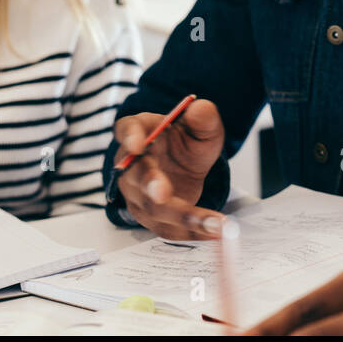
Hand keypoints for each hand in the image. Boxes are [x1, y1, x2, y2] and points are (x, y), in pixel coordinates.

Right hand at [112, 98, 225, 240]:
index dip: (130, 136)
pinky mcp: (150, 217)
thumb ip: (203, 117)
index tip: (137, 143)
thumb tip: (201, 108)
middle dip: (150, 185)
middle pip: (136, 176)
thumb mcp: (201, 127)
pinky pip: (167, 228)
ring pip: (153, 208)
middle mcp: (131, 164)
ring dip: (183, 218)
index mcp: (139, 131)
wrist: (183, 165)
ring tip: (215, 223)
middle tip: (163, 194)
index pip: (127, 129)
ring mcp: (137, 194)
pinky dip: (191, 232)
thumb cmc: (185, 142)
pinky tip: (215, 231)